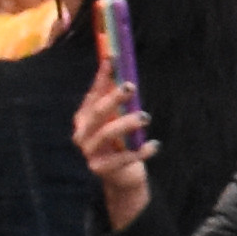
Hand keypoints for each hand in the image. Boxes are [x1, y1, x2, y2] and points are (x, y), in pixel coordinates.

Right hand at [75, 72, 154, 229]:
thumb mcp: (120, 119)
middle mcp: (82, 133)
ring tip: (146, 117)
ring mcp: (89, 152)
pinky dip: (139, 151)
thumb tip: (128, 74)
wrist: (122, 177)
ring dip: (127, 123)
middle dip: (113, 98)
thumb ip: (121, 101)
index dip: (102, 77)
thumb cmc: (122, 142)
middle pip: (97, 112)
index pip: (93, 94)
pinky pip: (121, 158)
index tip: (113, 59)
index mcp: (84, 117)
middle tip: (131, 86)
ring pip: (106, 133)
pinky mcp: (99, 169)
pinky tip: (154, 145)